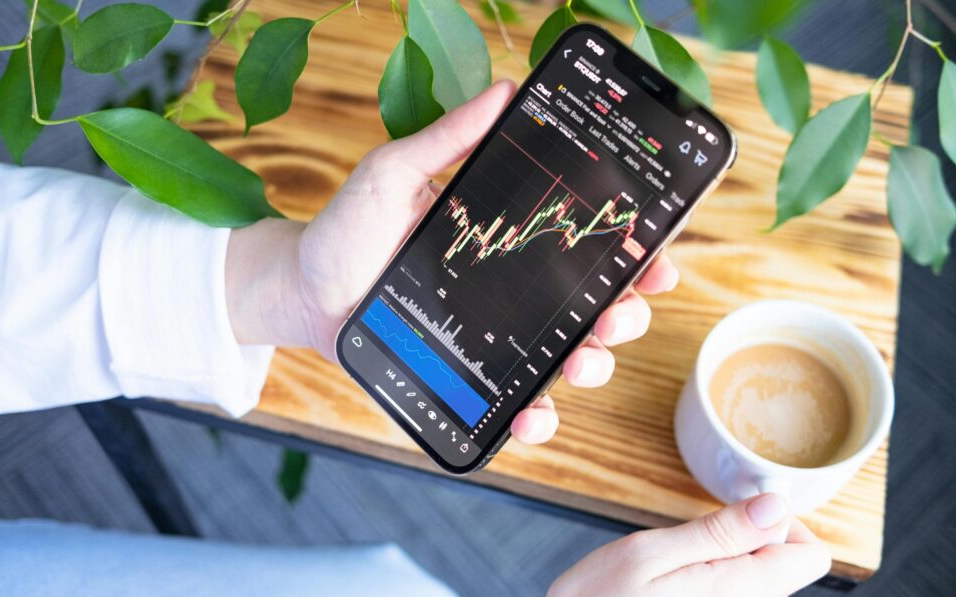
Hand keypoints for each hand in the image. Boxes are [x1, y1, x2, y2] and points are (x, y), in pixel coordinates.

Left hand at [226, 80, 679, 443]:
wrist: (303, 291)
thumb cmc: (347, 230)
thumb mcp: (394, 174)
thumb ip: (447, 138)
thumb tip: (505, 88)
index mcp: (509, 241)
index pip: (584, 247)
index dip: (630, 255)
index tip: (653, 257)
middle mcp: (513, 292)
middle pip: (594, 307)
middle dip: (623, 314)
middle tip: (616, 311)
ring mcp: (495, 338)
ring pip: (569, 359)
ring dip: (594, 364)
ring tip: (581, 361)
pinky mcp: (469, 378)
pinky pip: (516, 404)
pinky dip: (536, 418)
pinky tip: (530, 415)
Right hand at [549, 494, 830, 596]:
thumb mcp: (649, 553)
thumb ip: (718, 532)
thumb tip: (776, 505)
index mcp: (742, 590)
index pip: (812, 555)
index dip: (781, 521)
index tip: (737, 514)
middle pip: (786, 567)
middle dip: (748, 540)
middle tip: (693, 540)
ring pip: (758, 580)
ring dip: (726, 561)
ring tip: (676, 566)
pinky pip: (733, 594)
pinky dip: (713, 581)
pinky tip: (674, 586)